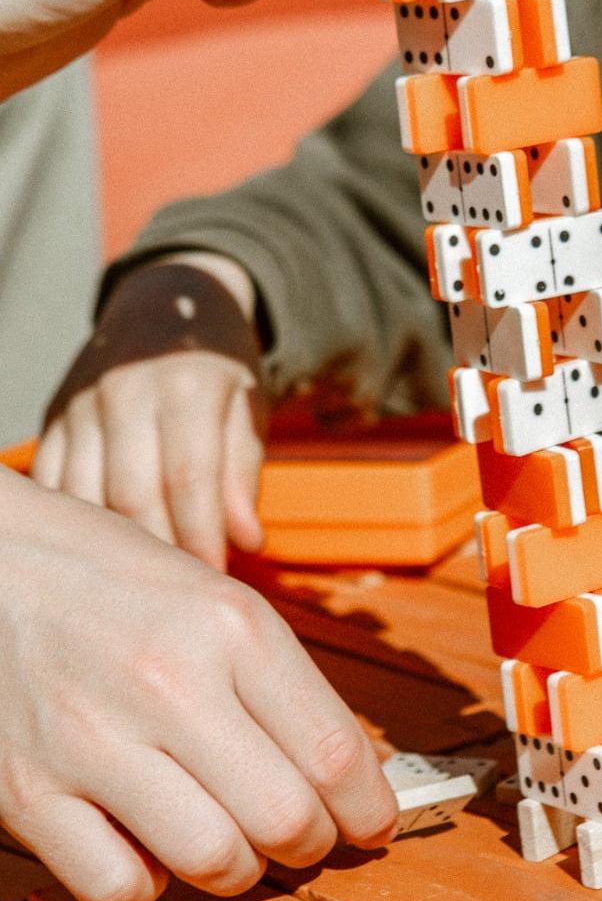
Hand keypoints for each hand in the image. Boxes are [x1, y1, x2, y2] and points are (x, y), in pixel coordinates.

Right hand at [0, 469, 396, 900]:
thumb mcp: (219, 599)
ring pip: (215, 862)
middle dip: (313, 844)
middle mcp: (168, 683)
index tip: (375, 825)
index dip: (370, 809)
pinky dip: (149, 883)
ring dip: (241, 870)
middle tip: (305, 837)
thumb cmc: (115, 579)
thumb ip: (281, 683)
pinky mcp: (28, 791)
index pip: (335, 751)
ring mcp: (93, 741)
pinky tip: (151, 843)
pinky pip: (119, 886)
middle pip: (287, 819)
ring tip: (234, 842)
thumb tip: (348, 775)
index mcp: (232, 626)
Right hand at [35, 253, 265, 569]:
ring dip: (117, 548)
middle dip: (162, 552)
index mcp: (186, 383)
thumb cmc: (216, 369)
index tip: (216, 578)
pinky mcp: (55, 420)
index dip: (202, 536)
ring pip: (88, 496)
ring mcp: (82, 405)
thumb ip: (243, 474)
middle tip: (184, 592)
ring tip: (147, 584)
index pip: (189, 479)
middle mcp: (126, 390)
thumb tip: (246, 542)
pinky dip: (76, 526)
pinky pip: (54, 485)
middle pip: (133, 494)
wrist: (163, 308)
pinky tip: (103, 554)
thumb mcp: (246, 408)